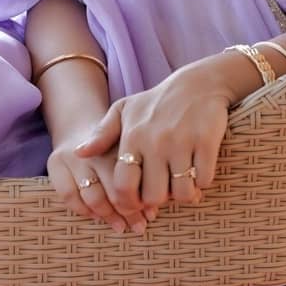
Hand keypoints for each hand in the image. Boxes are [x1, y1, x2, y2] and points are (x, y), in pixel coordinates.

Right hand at [47, 138, 153, 234]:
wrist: (80, 123)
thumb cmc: (112, 141)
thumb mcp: (127, 144)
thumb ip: (139, 172)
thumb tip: (152, 211)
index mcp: (116, 140)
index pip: (129, 179)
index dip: (139, 200)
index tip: (150, 214)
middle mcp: (93, 149)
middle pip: (112, 190)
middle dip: (128, 212)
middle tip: (139, 226)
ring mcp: (72, 155)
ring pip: (92, 197)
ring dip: (108, 216)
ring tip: (121, 226)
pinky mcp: (54, 163)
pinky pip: (69, 196)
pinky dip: (84, 210)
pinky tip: (96, 216)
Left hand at [74, 58, 231, 219]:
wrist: (199, 83)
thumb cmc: (157, 101)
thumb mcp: (125, 110)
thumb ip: (102, 134)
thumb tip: (79, 153)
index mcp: (133, 137)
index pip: (123, 186)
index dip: (129, 202)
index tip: (138, 200)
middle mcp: (155, 141)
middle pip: (154, 197)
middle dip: (159, 199)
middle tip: (164, 187)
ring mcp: (182, 142)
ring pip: (182, 194)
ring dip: (184, 193)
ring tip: (182, 179)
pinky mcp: (206, 142)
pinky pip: (204, 181)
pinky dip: (203, 181)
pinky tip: (198, 168)